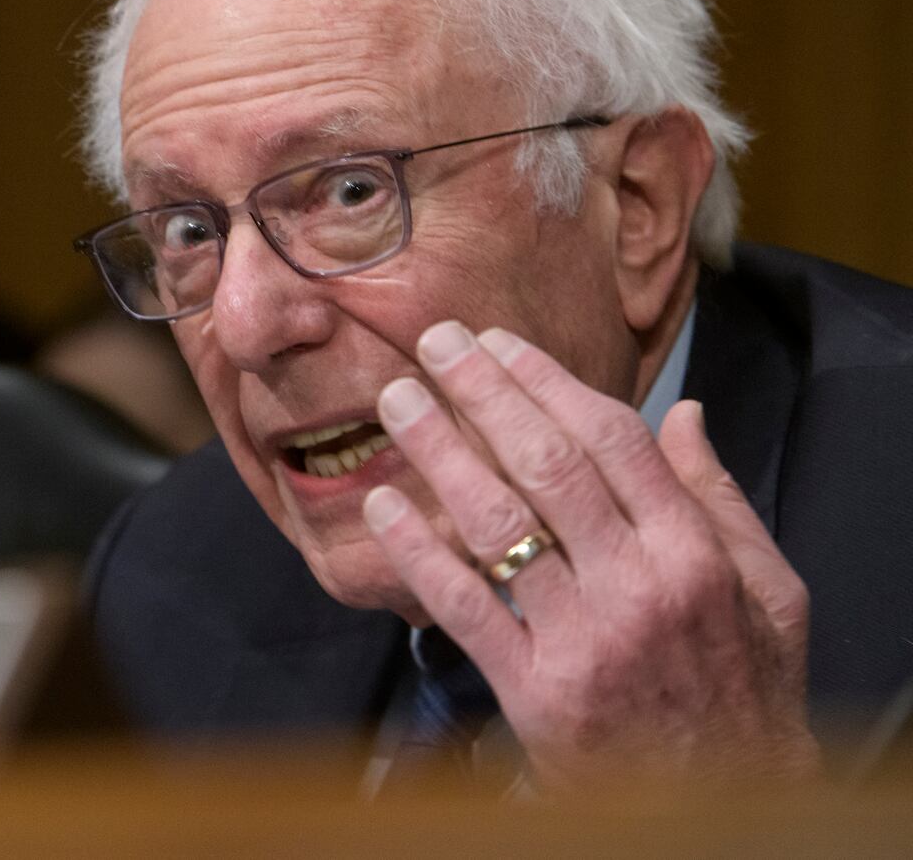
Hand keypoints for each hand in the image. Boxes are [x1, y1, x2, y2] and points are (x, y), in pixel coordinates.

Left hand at [363, 321, 816, 786]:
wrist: (723, 808)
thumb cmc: (744, 693)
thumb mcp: (770, 594)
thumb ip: (721, 501)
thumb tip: (684, 414)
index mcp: (693, 552)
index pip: (611, 440)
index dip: (547, 382)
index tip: (499, 344)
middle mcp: (638, 585)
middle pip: (547, 464)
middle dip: (484, 393)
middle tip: (435, 345)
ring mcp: (583, 638)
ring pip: (498, 522)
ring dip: (440, 452)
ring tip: (398, 402)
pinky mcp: (535, 691)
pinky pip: (464, 607)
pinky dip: (419, 552)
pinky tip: (382, 507)